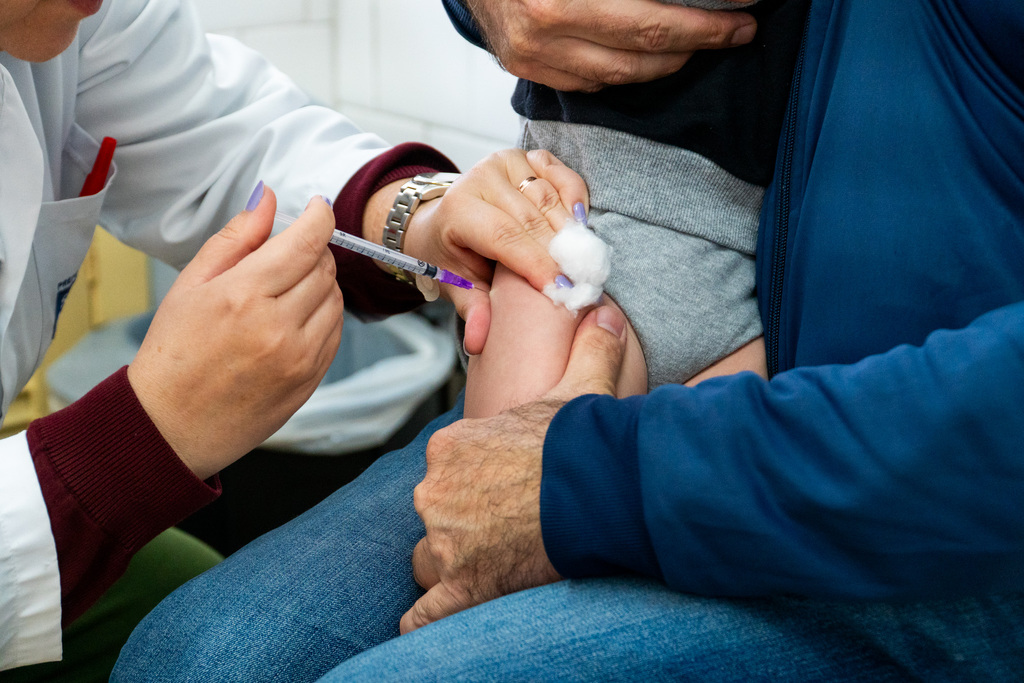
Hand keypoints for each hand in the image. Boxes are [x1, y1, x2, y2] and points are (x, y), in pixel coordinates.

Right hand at [127, 186, 343, 479]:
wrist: (170, 426)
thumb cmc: (174, 352)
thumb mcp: (191, 285)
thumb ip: (236, 238)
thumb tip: (269, 197)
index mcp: (243, 296)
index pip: (306, 242)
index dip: (319, 216)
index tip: (318, 207)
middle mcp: (278, 327)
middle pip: (325, 268)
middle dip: (312, 251)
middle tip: (287, 255)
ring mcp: (299, 358)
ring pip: (335, 299)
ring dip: (320, 285)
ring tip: (283, 293)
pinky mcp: (310, 380)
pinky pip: (335, 333)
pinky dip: (322, 317)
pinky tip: (291, 322)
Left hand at [401, 305, 628, 632]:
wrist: (597, 492)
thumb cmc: (582, 444)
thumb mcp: (582, 388)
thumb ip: (588, 349)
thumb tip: (605, 311)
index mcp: (451, 446)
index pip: (445, 469)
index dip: (472, 482)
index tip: (503, 490)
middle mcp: (435, 491)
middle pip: (434, 512)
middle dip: (460, 522)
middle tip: (503, 528)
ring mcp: (444, 541)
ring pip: (428, 558)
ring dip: (452, 563)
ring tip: (493, 563)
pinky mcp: (458, 587)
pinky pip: (423, 612)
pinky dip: (431, 615)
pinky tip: (448, 610)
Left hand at [402, 148, 588, 353]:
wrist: (441, 218)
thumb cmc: (450, 254)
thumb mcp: (455, 284)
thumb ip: (472, 310)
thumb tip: (480, 341)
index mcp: (459, 209)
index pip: (505, 237)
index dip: (538, 264)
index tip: (564, 290)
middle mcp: (481, 178)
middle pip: (534, 219)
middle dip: (563, 253)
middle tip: (586, 283)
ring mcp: (505, 163)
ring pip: (551, 199)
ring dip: (574, 231)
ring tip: (588, 263)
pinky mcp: (526, 158)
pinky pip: (562, 176)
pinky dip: (577, 200)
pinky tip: (584, 226)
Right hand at [465, 0, 757, 90]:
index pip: (651, 19)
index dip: (704, 20)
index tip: (744, 11)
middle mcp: (544, 27)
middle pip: (643, 49)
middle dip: (700, 41)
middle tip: (739, 31)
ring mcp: (533, 55)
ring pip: (621, 74)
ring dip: (668, 61)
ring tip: (699, 44)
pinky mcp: (527, 69)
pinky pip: (591, 83)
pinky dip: (626, 72)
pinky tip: (649, 56)